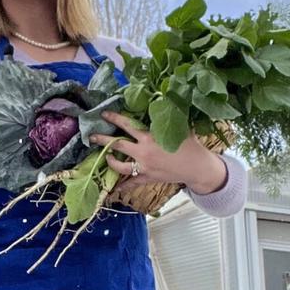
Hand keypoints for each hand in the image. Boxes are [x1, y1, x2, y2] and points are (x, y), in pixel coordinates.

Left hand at [89, 110, 223, 194]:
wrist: (197, 167)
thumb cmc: (190, 145)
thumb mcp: (179, 127)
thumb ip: (166, 117)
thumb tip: (162, 100)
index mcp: (149, 137)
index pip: (127, 126)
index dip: (114, 118)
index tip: (104, 114)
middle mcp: (143, 152)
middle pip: (117, 145)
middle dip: (102, 140)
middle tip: (92, 136)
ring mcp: (144, 167)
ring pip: (120, 166)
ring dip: (110, 161)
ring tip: (105, 156)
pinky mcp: (148, 178)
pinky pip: (132, 183)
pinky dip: (122, 186)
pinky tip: (114, 189)